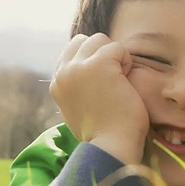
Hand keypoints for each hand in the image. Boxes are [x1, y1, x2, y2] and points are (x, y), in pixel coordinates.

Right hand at [49, 33, 148, 163]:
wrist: (112, 145)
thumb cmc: (105, 133)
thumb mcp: (81, 110)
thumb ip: (79, 90)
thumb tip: (88, 80)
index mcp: (58, 83)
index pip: (73, 51)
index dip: (94, 60)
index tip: (105, 82)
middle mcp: (64, 73)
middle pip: (86, 41)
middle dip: (104, 55)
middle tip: (115, 80)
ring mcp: (78, 67)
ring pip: (100, 40)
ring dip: (116, 57)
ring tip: (120, 82)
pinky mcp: (98, 65)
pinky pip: (117, 48)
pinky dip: (127, 62)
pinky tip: (126, 83)